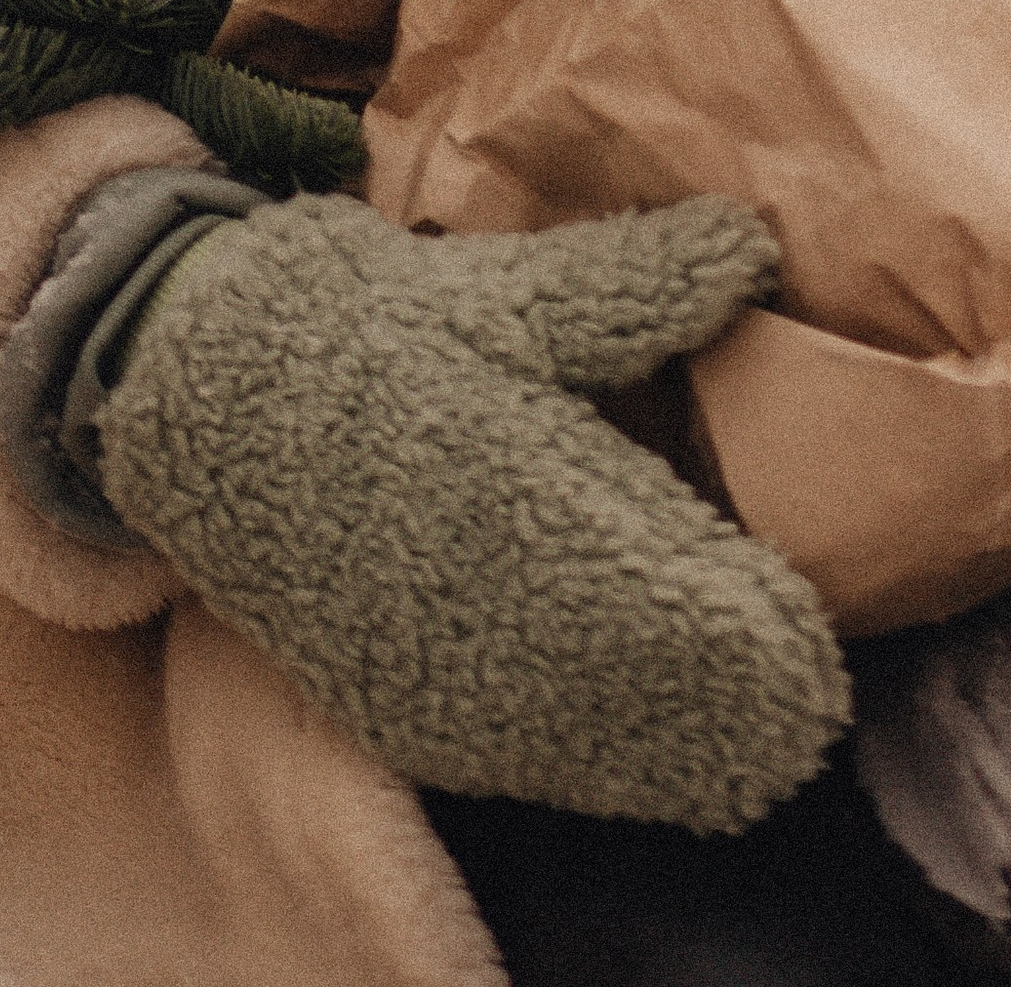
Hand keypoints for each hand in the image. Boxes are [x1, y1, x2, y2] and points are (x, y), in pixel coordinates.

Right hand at [91, 191, 850, 828]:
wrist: (197, 381)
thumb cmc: (369, 322)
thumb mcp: (508, 289)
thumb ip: (637, 284)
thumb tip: (751, 251)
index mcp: (527, 487)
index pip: (671, 596)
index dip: (752, 628)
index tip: (813, 630)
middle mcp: (483, 598)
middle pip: (640, 684)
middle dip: (726, 694)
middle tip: (803, 696)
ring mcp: (427, 662)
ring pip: (580, 738)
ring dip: (667, 742)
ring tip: (749, 742)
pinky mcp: (385, 696)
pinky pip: (507, 754)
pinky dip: (585, 759)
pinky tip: (638, 756)